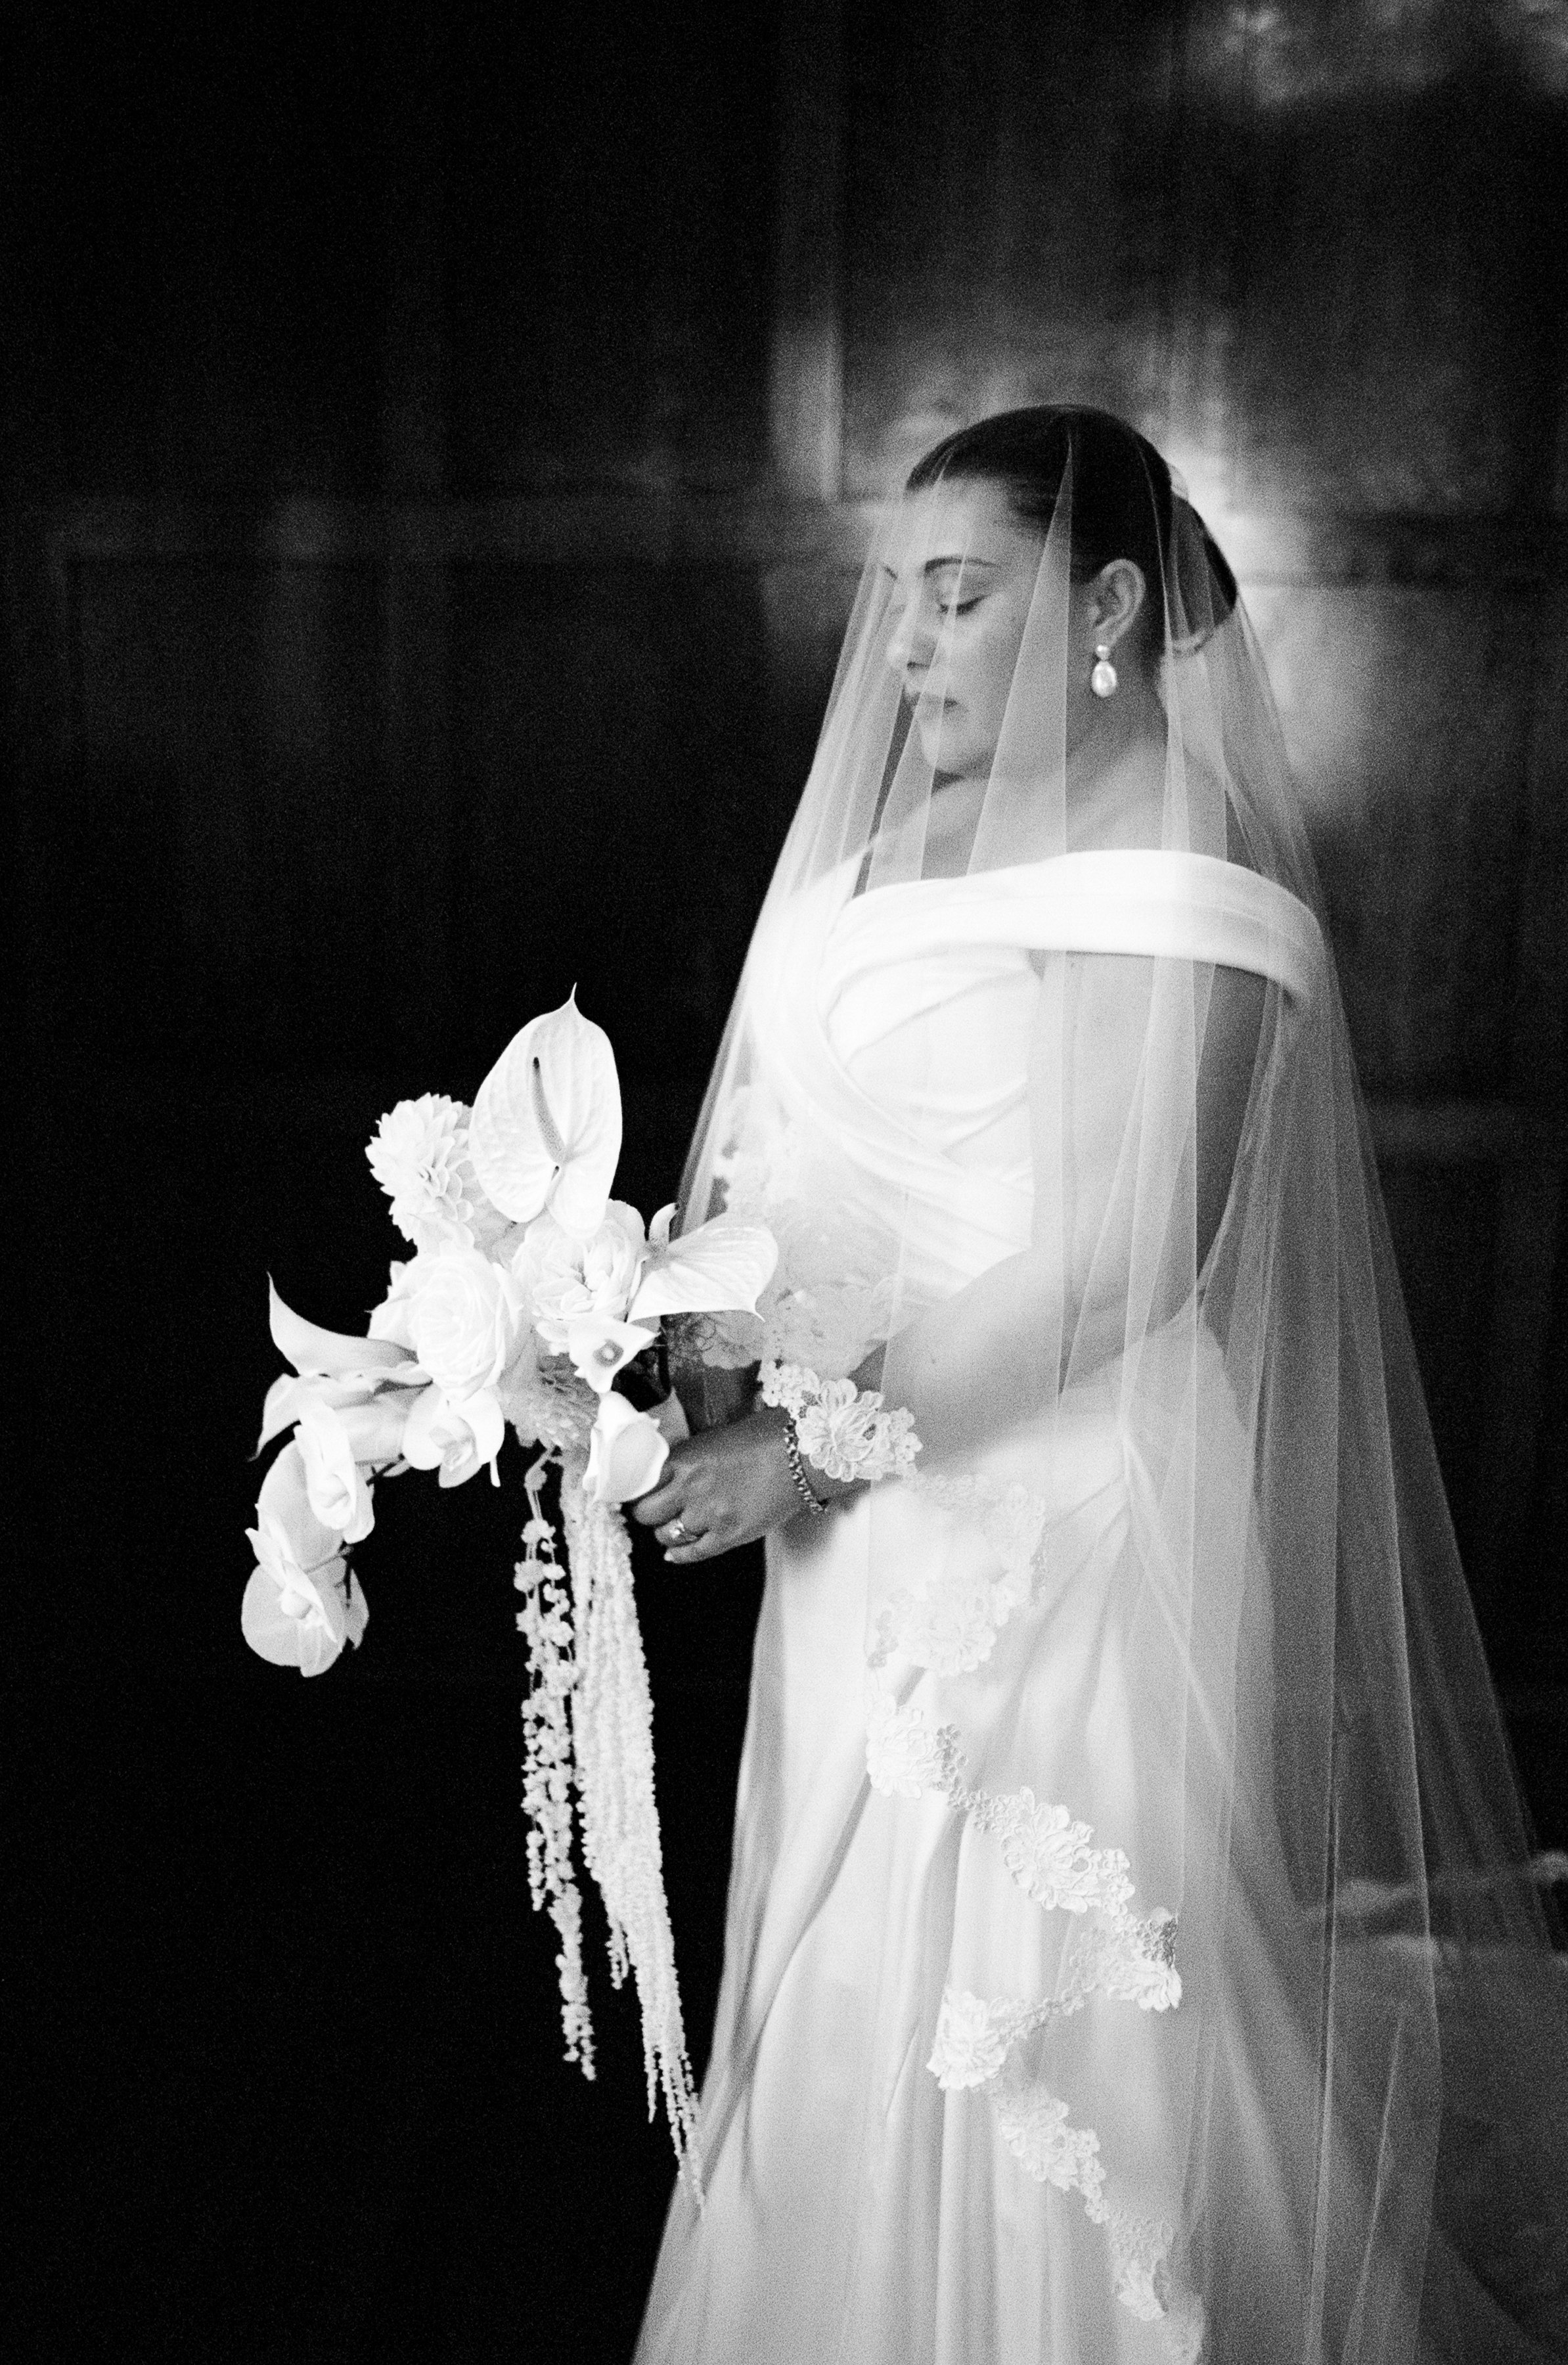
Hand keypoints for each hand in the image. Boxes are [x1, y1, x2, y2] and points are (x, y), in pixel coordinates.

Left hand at [629, 1406, 807, 1565]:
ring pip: (666, 1535)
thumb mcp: (713, 1437)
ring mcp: (710, 1515)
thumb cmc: (763, 1438)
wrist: (801, 1455)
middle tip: (654, 1509)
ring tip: (675, 1525)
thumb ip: (685, 1457)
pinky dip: (679, 1555)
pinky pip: (693, 1553)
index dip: (638, 1488)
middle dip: (647, 1512)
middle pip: (645, 1513)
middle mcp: (692, 1488)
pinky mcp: (730, 1536)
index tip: (640, 1491)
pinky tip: (675, 1553)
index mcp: (685, 1459)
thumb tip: (663, 1471)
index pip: (640, 1482)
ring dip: (667, 1531)